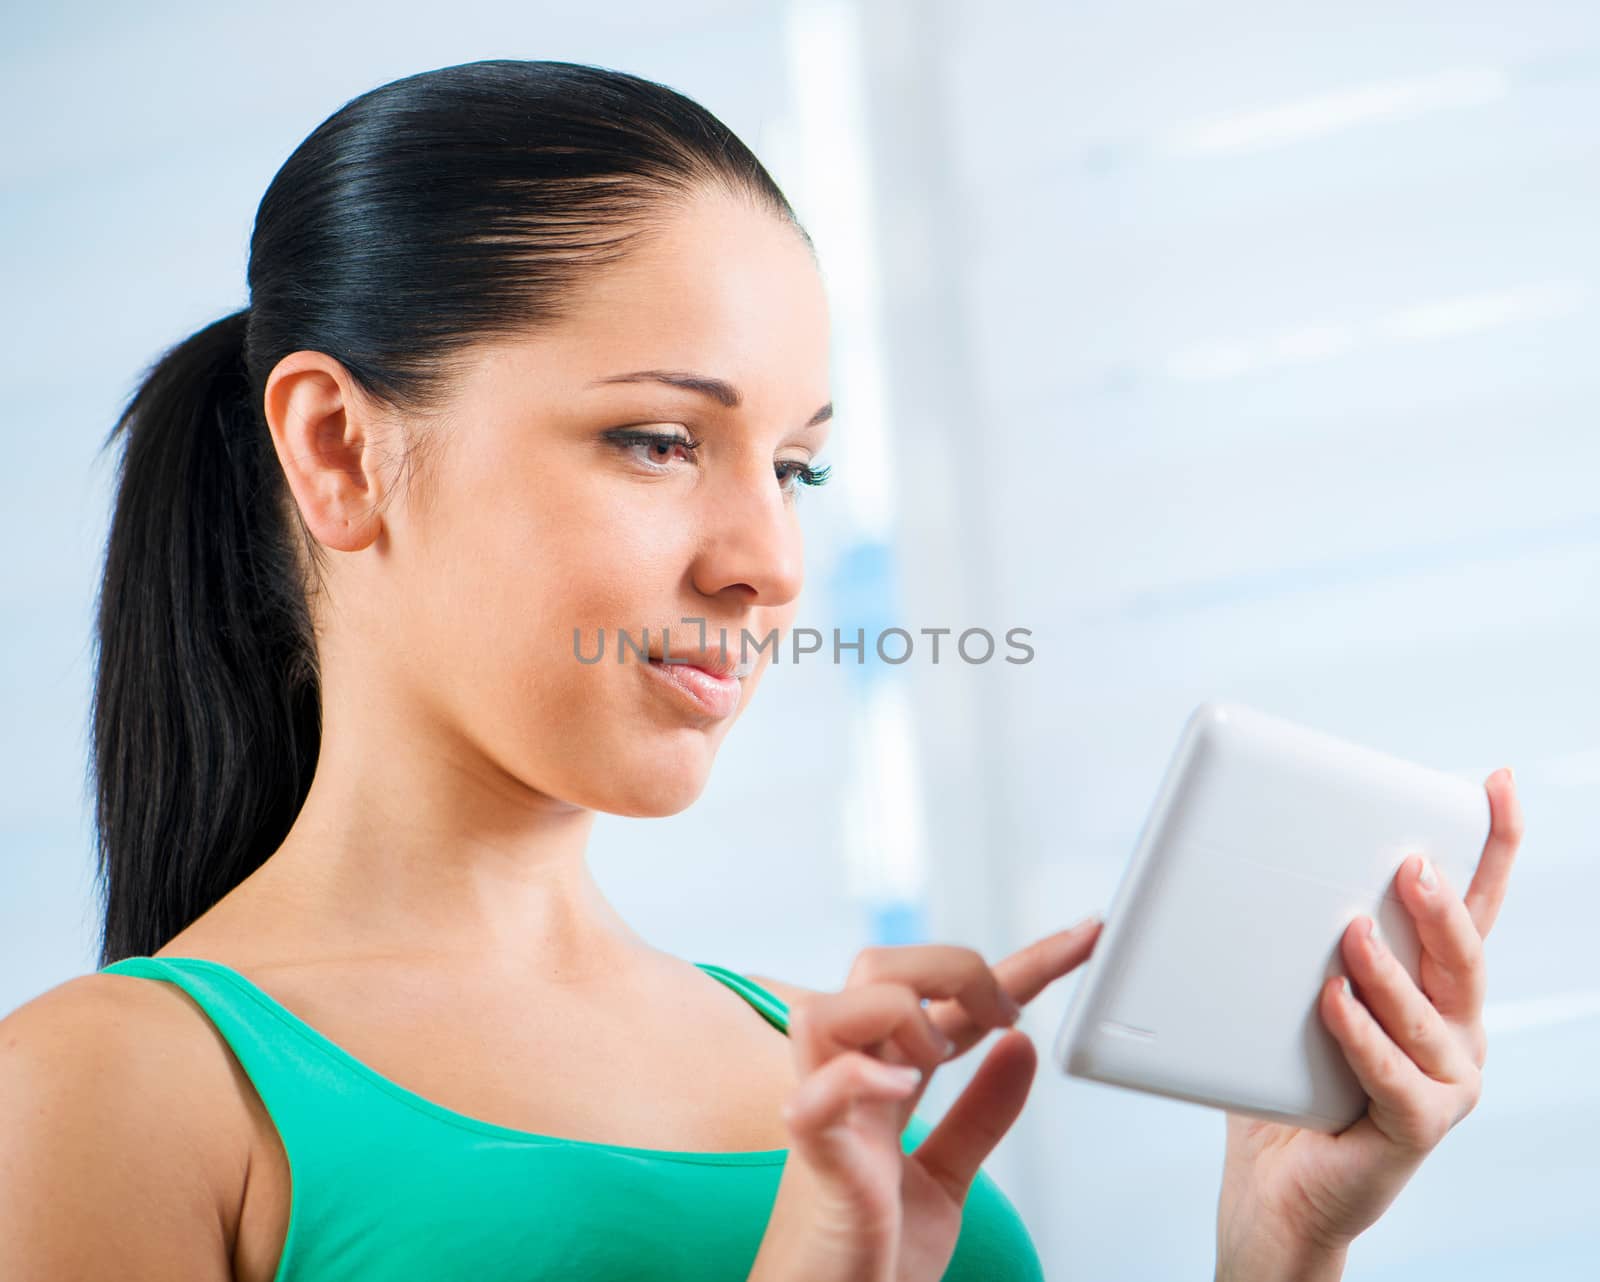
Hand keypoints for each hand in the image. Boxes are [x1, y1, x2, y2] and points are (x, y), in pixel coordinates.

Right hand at [747, 916, 1103, 1281]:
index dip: (1021, 964)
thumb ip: (981, 1111)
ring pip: (829, 1008)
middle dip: (953, 966)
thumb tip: (1022, 1046)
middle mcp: (849, 1083)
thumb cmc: (869, 1254)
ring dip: (898, 1011)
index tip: (1085, 940)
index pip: (949, 999)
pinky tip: (900, 1081)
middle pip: (876, 968)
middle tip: (1005, 1015)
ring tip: (935, 1058)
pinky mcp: (816, 1164)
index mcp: (882, 1082)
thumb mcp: (946, 1176)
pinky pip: (817, 1098)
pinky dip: (857, 1077)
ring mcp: (826, 1116)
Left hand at [1215, 767, 1523, 1279]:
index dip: (1493, 844)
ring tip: (1349, 930)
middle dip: (1442, 903)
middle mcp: (1455, 1029)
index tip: (1497, 785)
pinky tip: (1332, 1004)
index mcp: (1432, 985)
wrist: (1273, 1186)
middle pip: (1464, 952)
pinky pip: (1396, 1077)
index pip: (1474, 905)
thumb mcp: (1287, 992)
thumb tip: (1245, 860)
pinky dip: (1362, 1036)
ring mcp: (1446, 1081)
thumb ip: (1288, 938)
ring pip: (1431, 1013)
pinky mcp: (1417, 1126)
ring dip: (1389, 968)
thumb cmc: (1281, 1079)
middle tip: (1410, 862)